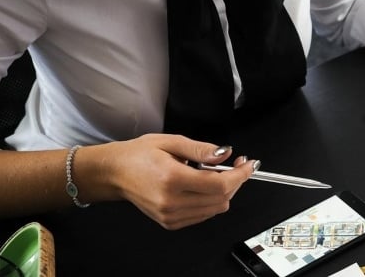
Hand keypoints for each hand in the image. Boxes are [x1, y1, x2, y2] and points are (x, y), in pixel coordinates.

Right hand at [86, 134, 255, 229]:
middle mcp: (172, 201)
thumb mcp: (171, 141)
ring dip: (224, 191)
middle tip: (236, 164)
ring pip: (216, 209)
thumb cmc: (138, 155)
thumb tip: (225, 154)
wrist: (114, 173)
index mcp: (172, 179)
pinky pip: (204, 215)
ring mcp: (171, 215)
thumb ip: (201, 149)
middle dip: (236, 181)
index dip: (240, 175)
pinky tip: (203, 186)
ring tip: (216, 173)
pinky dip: (211, 201)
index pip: (219, 184)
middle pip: (221, 198)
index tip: (249, 164)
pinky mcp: (170, 222)